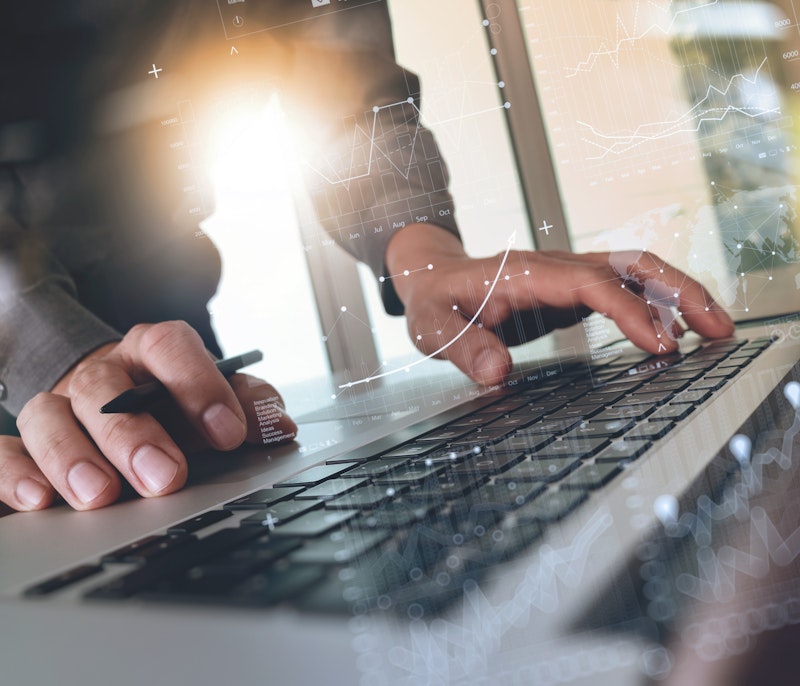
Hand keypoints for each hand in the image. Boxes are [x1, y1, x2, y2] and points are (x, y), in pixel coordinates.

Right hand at [1, 321, 296, 510]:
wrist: (120, 404)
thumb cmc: (174, 405)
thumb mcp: (217, 401)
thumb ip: (250, 405)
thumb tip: (279, 426)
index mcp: (152, 352)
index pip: (170, 346)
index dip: (199, 384)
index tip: (229, 431)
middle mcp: (101, 373)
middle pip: (105, 388)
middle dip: (134, 434)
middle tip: (166, 476)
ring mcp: (58, 405)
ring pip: (48, 415)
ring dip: (72, 456)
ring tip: (100, 496)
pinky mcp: (24, 443)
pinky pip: (3, 449)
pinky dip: (12, 473)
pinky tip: (36, 500)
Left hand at [386, 224, 734, 386]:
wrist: (435, 278)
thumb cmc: (436, 302)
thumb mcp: (434, 328)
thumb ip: (462, 348)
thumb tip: (496, 373)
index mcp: (526, 274)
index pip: (591, 284)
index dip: (631, 311)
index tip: (661, 345)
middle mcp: (555, 267)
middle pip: (630, 265)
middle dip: (679, 292)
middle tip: (718, 330)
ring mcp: (568, 275)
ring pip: (636, 271)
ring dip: (679, 294)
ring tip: (718, 330)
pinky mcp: (573, 290)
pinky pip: (625, 289)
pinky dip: (658, 305)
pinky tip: (678, 332)